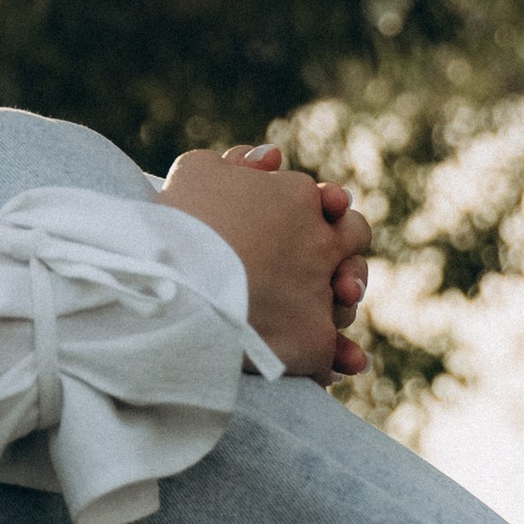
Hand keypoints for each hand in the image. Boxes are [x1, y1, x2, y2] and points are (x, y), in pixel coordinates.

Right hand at [161, 143, 371, 382]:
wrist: (168, 282)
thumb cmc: (176, 222)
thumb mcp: (197, 172)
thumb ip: (239, 164)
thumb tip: (272, 158)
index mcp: (298, 197)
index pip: (328, 200)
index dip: (320, 210)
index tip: (310, 217)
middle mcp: (321, 242)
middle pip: (354, 239)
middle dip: (342, 247)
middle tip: (324, 267)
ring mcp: (321, 292)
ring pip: (347, 299)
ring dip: (339, 305)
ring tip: (326, 317)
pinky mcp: (314, 341)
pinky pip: (334, 353)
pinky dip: (336, 358)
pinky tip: (339, 366)